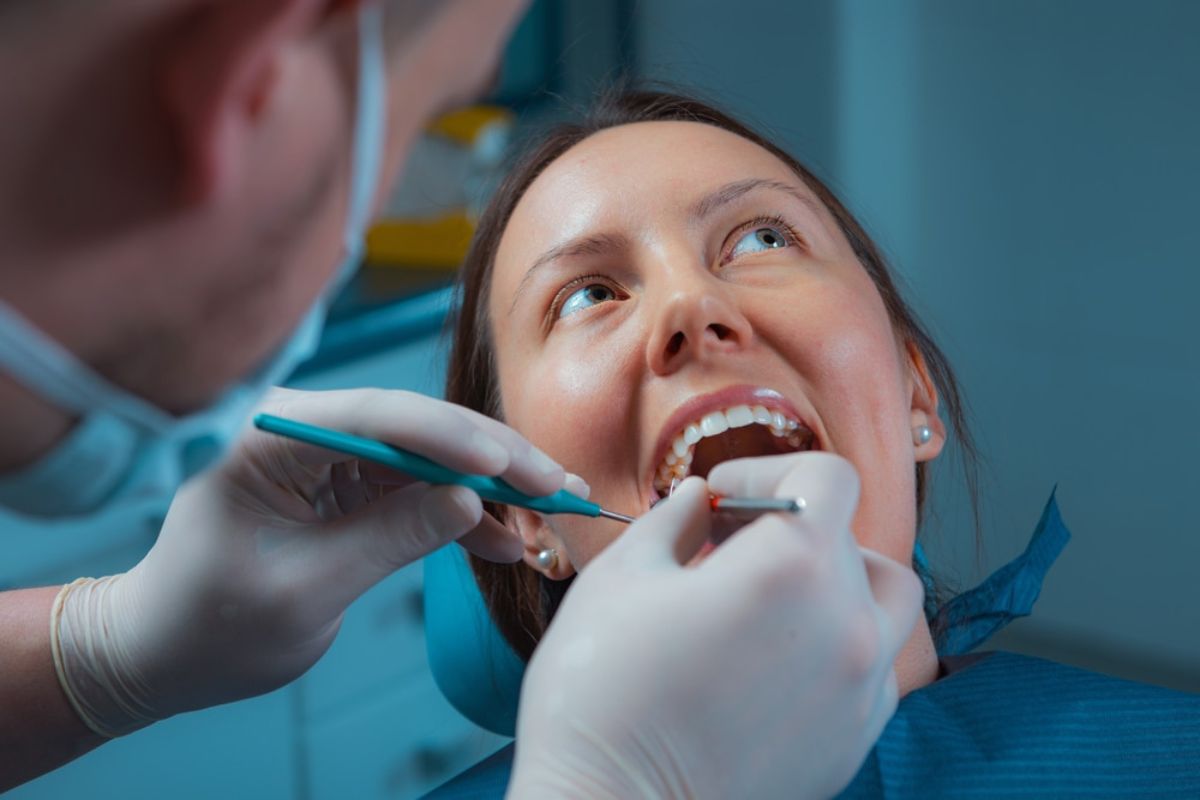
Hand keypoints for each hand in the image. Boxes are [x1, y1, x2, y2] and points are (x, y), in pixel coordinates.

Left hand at [51, 387, 566, 734]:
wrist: (167, 649)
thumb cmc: (210, 623)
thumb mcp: (303, 590)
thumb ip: (387, 539)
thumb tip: (468, 501)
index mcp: (272, 437)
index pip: (374, 416)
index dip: (449, 438)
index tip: (506, 467)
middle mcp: (306, 429)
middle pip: (416, 428)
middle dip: (491, 458)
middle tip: (558, 484)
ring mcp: (331, 455)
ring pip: (429, 456)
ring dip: (491, 485)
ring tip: (555, 508)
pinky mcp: (349, 485)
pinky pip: (418, 489)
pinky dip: (462, 514)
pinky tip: (506, 539)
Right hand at [508, 454, 922, 799]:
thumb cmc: (602, 693)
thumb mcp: (623, 575)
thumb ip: (677, 519)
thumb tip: (702, 500)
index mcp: (793, 567)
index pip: (827, 476)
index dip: (768, 467)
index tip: (720, 497)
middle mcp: (849, 623)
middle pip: (850, 534)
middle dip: (785, 523)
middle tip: (720, 547)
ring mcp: (862, 690)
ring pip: (886, 597)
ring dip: (837, 576)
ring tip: (769, 596)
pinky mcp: (855, 741)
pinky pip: (874, 663)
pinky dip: (839, 639)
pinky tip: (773, 656)